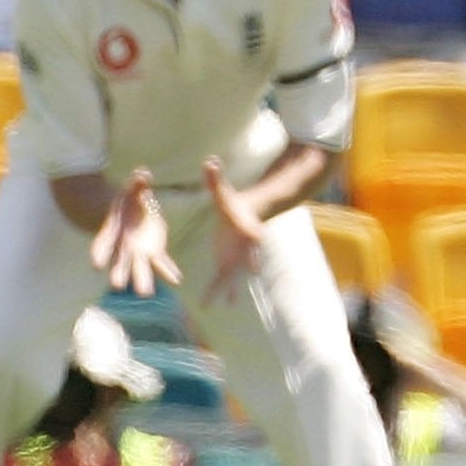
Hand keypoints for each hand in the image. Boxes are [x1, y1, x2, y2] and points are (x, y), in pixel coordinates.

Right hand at [90, 169, 182, 296]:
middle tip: (118, 286)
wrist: (135, 212)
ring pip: (139, 269)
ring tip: (146, 294)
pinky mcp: (155, 253)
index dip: (99, 253)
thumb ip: (138, 182)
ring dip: (142, 281)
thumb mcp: (133, 188)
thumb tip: (143, 173)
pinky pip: (161, 263)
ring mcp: (138, 253)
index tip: (95, 264)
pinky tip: (177, 279)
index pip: (102, 244)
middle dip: (118, 274)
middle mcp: (123, 247)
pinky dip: (168, 271)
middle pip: (119, 263)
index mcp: (112, 231)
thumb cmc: (129, 199)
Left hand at [199, 157, 264, 302]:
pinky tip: (206, 305)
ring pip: (236, 274)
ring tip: (231, 302)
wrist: (243, 218)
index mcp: (247, 228)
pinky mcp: (227, 264)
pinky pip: (221, 280)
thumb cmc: (233, 203)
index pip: (255, 230)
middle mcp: (245, 247)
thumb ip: (215, 179)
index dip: (256, 233)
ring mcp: (237, 258)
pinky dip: (215, 292)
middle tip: (254, 272)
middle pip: (249, 255)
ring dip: (233, 287)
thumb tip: (210, 161)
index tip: (259, 237)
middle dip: (251, 263)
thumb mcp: (223, 193)